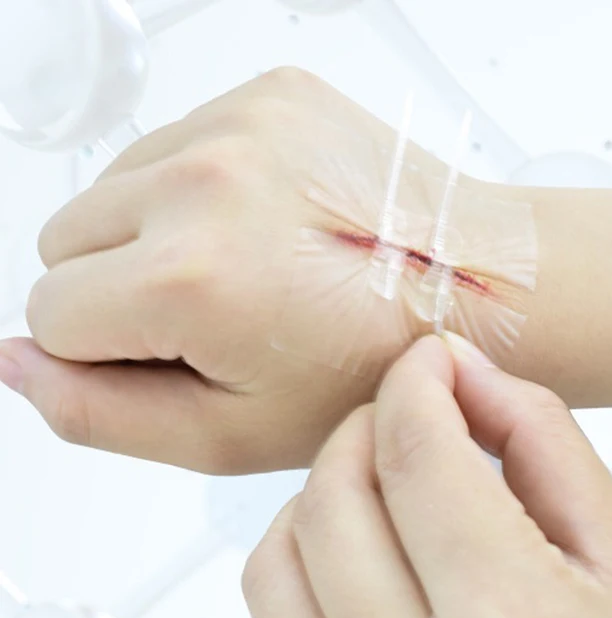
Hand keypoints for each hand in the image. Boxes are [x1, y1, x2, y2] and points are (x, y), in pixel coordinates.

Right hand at [0, 68, 494, 472]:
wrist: (471, 290)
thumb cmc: (371, 367)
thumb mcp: (233, 434)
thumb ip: (103, 414)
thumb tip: (18, 364)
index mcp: (189, 278)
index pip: (49, 318)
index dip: (113, 355)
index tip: (187, 357)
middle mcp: (204, 183)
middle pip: (65, 243)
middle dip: (125, 292)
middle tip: (224, 319)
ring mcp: (239, 125)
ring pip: (111, 190)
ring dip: (157, 238)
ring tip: (251, 274)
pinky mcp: (268, 93)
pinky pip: (172, 147)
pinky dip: (200, 193)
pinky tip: (269, 230)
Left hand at [243, 335, 611, 617]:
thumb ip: (548, 451)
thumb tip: (470, 379)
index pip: (418, 456)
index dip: (417, 382)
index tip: (431, 363)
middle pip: (332, 499)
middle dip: (366, 427)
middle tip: (411, 415)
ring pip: (276, 565)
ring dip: (319, 495)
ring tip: (377, 484)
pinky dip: (306, 567)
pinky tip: (363, 559)